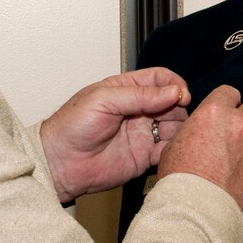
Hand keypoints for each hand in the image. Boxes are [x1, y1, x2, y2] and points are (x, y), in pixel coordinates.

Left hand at [39, 67, 191, 202]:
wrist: (60, 163)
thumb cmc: (72, 126)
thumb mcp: (104, 99)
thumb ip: (140, 95)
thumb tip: (173, 91)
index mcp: (127, 90)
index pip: (160, 79)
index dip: (174, 83)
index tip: (181, 94)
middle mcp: (138, 110)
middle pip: (171, 102)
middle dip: (180, 106)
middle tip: (180, 113)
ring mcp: (143, 134)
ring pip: (174, 126)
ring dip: (181, 127)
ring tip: (180, 131)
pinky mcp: (144, 157)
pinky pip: (167, 151)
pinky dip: (175, 148)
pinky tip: (173, 146)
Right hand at [158, 85, 242, 219]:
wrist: (196, 211)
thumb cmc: (182, 182)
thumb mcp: (175, 145)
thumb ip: (194, 130)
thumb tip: (199, 131)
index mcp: (214, 113)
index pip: (230, 92)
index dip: (228, 102)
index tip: (227, 110)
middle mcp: (240, 124)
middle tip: (242, 126)